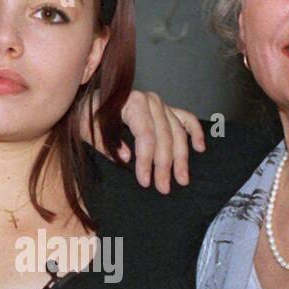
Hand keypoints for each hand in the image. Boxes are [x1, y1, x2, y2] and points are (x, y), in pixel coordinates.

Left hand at [81, 88, 205, 192]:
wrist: (89, 104)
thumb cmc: (87, 117)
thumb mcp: (87, 130)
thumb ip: (105, 143)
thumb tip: (127, 157)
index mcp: (131, 102)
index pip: (146, 135)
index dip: (146, 160)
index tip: (144, 181)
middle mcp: (150, 100)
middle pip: (165, 136)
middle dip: (164, 165)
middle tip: (163, 188)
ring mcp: (161, 105)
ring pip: (178, 132)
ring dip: (182, 157)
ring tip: (182, 179)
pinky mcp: (167, 109)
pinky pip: (186, 119)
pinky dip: (195, 132)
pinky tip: (200, 148)